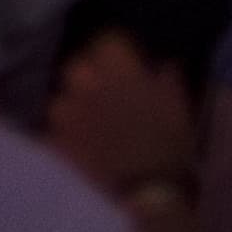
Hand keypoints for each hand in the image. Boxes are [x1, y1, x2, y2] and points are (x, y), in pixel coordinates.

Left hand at [45, 34, 197, 202]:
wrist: (150, 191)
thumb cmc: (170, 145)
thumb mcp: (178, 107)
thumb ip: (167, 79)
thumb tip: (162, 65)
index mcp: (119, 69)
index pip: (107, 40)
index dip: (116, 52)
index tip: (124, 64)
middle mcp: (88, 82)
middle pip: (77, 65)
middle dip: (89, 77)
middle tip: (103, 94)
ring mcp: (68, 111)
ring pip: (61, 98)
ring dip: (73, 107)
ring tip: (87, 123)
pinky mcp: (58, 139)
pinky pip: (52, 131)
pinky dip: (62, 136)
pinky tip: (76, 146)